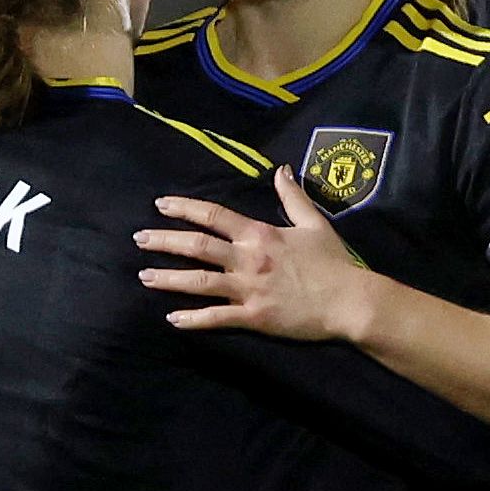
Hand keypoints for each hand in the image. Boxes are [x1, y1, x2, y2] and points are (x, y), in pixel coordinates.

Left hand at [136, 166, 379, 341]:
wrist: (351, 301)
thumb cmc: (334, 263)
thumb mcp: (315, 224)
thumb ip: (293, 197)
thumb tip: (282, 170)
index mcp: (260, 234)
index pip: (214, 216)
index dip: (185, 209)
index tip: (161, 205)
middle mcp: (248, 258)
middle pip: (197, 246)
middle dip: (164, 241)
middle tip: (139, 239)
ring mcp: (248, 289)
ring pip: (198, 282)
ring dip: (168, 279)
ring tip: (144, 277)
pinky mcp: (253, 317)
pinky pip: (215, 318)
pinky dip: (192, 320)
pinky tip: (172, 319)